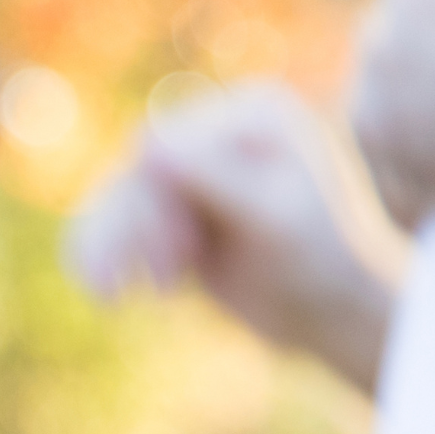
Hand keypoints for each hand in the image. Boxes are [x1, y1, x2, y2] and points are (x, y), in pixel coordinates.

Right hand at [68, 79, 405, 387]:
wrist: (335, 316)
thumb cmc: (321, 265)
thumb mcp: (275, 221)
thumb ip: (216, 178)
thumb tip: (144, 141)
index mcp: (253, 117)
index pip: (166, 142)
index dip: (154, 199)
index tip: (181, 258)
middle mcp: (217, 134)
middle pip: (134, 172)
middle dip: (127, 230)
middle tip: (138, 290)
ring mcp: (192, 172)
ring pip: (115, 198)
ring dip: (105, 246)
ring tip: (106, 297)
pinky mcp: (173, 213)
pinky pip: (114, 222)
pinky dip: (100, 255)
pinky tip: (110, 295)